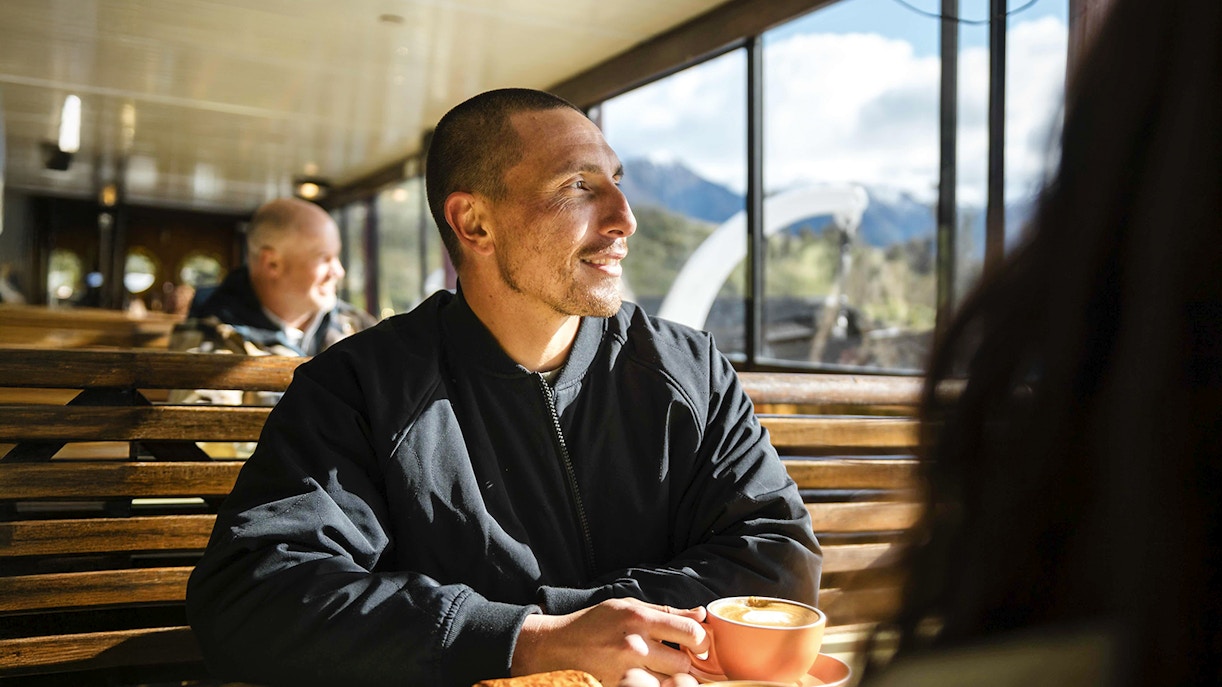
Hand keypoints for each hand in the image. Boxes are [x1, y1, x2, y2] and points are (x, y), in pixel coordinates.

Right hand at [511, 598, 708, 685]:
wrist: (561, 644)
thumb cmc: (598, 622)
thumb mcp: (630, 607)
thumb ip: (668, 612)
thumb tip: (701, 615)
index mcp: (640, 619)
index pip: (690, 634)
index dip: (702, 641)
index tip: (698, 643)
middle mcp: (634, 645)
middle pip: (683, 665)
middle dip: (687, 663)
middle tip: (681, 659)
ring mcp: (626, 670)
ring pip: (669, 682)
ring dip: (671, 677)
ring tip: (664, 669)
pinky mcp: (619, 685)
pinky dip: (654, 685)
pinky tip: (649, 677)